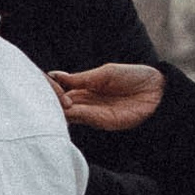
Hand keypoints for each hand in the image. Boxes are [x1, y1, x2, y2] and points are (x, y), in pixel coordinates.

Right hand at [50, 64, 165, 131]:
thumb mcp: (104, 73)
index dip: (50, 85)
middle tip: (36, 92)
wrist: (158, 92)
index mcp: (85, 87)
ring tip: (45, 99)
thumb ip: (81, 78)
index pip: (62, 88)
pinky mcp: (100, 121)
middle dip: (49, 97)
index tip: (39, 79)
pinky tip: (60, 107)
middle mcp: (85, 101)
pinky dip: (69, 114)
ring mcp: (92, 112)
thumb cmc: (134, 78)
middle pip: (61, 101)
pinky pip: (80, 117)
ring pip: (67, 112)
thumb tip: (55, 75)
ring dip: (56, 106)